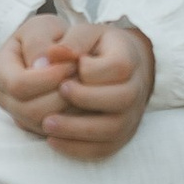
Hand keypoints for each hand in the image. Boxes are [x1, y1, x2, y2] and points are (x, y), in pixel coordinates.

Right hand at [0, 11, 81, 138]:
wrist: (55, 47)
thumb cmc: (48, 35)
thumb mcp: (41, 27)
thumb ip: (39, 43)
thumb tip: (41, 66)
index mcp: (1, 71)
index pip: (18, 84)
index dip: (47, 78)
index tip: (72, 63)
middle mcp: (5, 97)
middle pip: (29, 110)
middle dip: (60, 95)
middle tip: (83, 77)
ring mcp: (19, 115)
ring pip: (44, 125)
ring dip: (69, 107)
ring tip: (85, 87)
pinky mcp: (37, 126)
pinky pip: (56, 132)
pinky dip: (73, 119)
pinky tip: (86, 99)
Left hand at [34, 19, 154, 159]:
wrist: (119, 67)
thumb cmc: (96, 49)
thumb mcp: (86, 34)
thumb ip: (72, 41)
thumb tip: (51, 54)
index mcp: (129, 60)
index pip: (118, 67)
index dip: (91, 68)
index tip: (71, 66)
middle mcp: (136, 91)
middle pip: (121, 99)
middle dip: (86, 98)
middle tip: (58, 91)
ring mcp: (130, 117)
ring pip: (111, 130)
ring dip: (77, 129)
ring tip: (46, 123)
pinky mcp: (120, 137)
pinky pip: (103, 149)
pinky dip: (77, 148)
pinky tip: (52, 140)